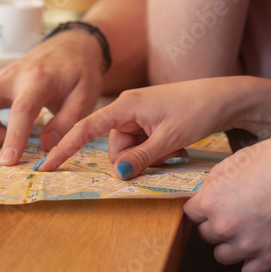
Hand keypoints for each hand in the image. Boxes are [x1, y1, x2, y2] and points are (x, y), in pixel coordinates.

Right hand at [0, 30, 105, 164]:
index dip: (12, 137)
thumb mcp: (86, 96)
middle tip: (5, 141)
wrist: (70, 43)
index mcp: (39, 80)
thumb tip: (45, 146)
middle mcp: (11, 76)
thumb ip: (68, 123)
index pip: (20, 109)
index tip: (8, 161)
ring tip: (2, 132)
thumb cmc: (80, 70)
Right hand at [40, 78, 249, 176]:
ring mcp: (140, 113)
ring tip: (175, 151)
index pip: (87, 128)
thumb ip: (141, 158)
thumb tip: (118, 174)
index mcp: (126, 105)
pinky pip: (142, 144)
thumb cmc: (197, 111)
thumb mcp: (169, 139)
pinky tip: (176, 149)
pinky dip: (155, 152)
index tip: (46, 166)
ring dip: (148, 158)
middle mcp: (128, 107)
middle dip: (134, 160)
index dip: (66, 147)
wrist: (224, 97)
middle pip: (115, 147)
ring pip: (130, 149)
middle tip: (164, 157)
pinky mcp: (151, 119)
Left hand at [184, 132, 270, 271]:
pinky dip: (251, 261)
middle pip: (206, 234)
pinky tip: (260, 243)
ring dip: (230, 243)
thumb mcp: (240, 157)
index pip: (191, 212)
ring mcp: (249, 246)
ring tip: (247, 226)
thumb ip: (217, 178)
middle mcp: (226, 227)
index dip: (202, 203)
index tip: (214, 199)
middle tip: (235, 208)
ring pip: (223, 255)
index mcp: (214, 200)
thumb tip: (207, 190)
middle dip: (216, 221)